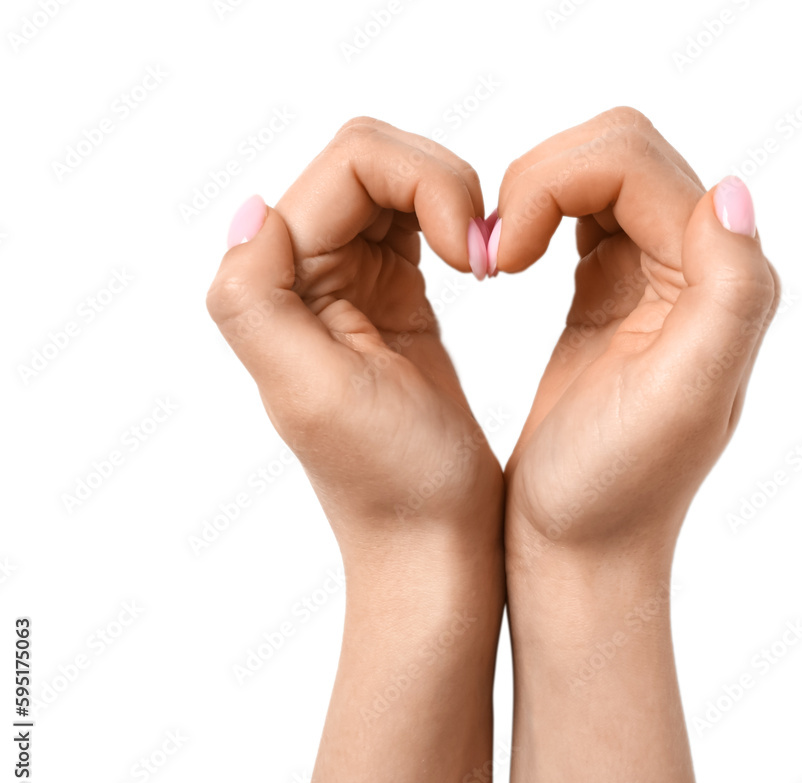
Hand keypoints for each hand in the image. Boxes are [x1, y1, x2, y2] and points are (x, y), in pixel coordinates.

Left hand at [208, 119, 506, 782]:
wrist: (435, 541)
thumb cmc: (394, 481)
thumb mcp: (313, 393)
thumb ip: (255, 299)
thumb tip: (253, 209)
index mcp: (282, 285)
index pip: (349, 165)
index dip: (422, 180)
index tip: (471, 254)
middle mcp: (307, 275)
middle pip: (373, 161)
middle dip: (440, 182)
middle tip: (485, 253)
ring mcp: (353, 282)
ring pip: (399, 183)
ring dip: (452, 199)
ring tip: (488, 259)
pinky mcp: (395, 296)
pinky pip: (418, 220)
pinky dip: (455, 219)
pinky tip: (483, 259)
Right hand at [495, 107, 779, 561]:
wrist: (579, 547)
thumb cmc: (614, 489)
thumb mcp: (683, 400)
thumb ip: (731, 295)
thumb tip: (732, 194)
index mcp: (718, 282)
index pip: (634, 162)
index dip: (553, 182)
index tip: (504, 259)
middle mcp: (697, 268)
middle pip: (616, 150)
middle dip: (540, 178)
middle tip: (495, 255)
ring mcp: (651, 276)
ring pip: (593, 172)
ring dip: (532, 194)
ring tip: (498, 261)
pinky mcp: (608, 290)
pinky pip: (577, 211)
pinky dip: (534, 214)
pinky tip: (508, 260)